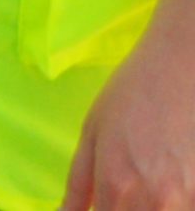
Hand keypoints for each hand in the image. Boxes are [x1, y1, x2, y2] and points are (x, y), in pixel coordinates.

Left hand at [63, 0, 194, 209]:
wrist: (184, 66)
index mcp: (115, 186)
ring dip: (148, 207)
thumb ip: (78, 183)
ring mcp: (186, 200)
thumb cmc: (133, 94)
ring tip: (145, 184)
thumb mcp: (92, 133)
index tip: (101, 205)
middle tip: (121, 191)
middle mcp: (153, 201)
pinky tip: (169, 184)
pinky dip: (176, 202)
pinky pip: (186, 206)